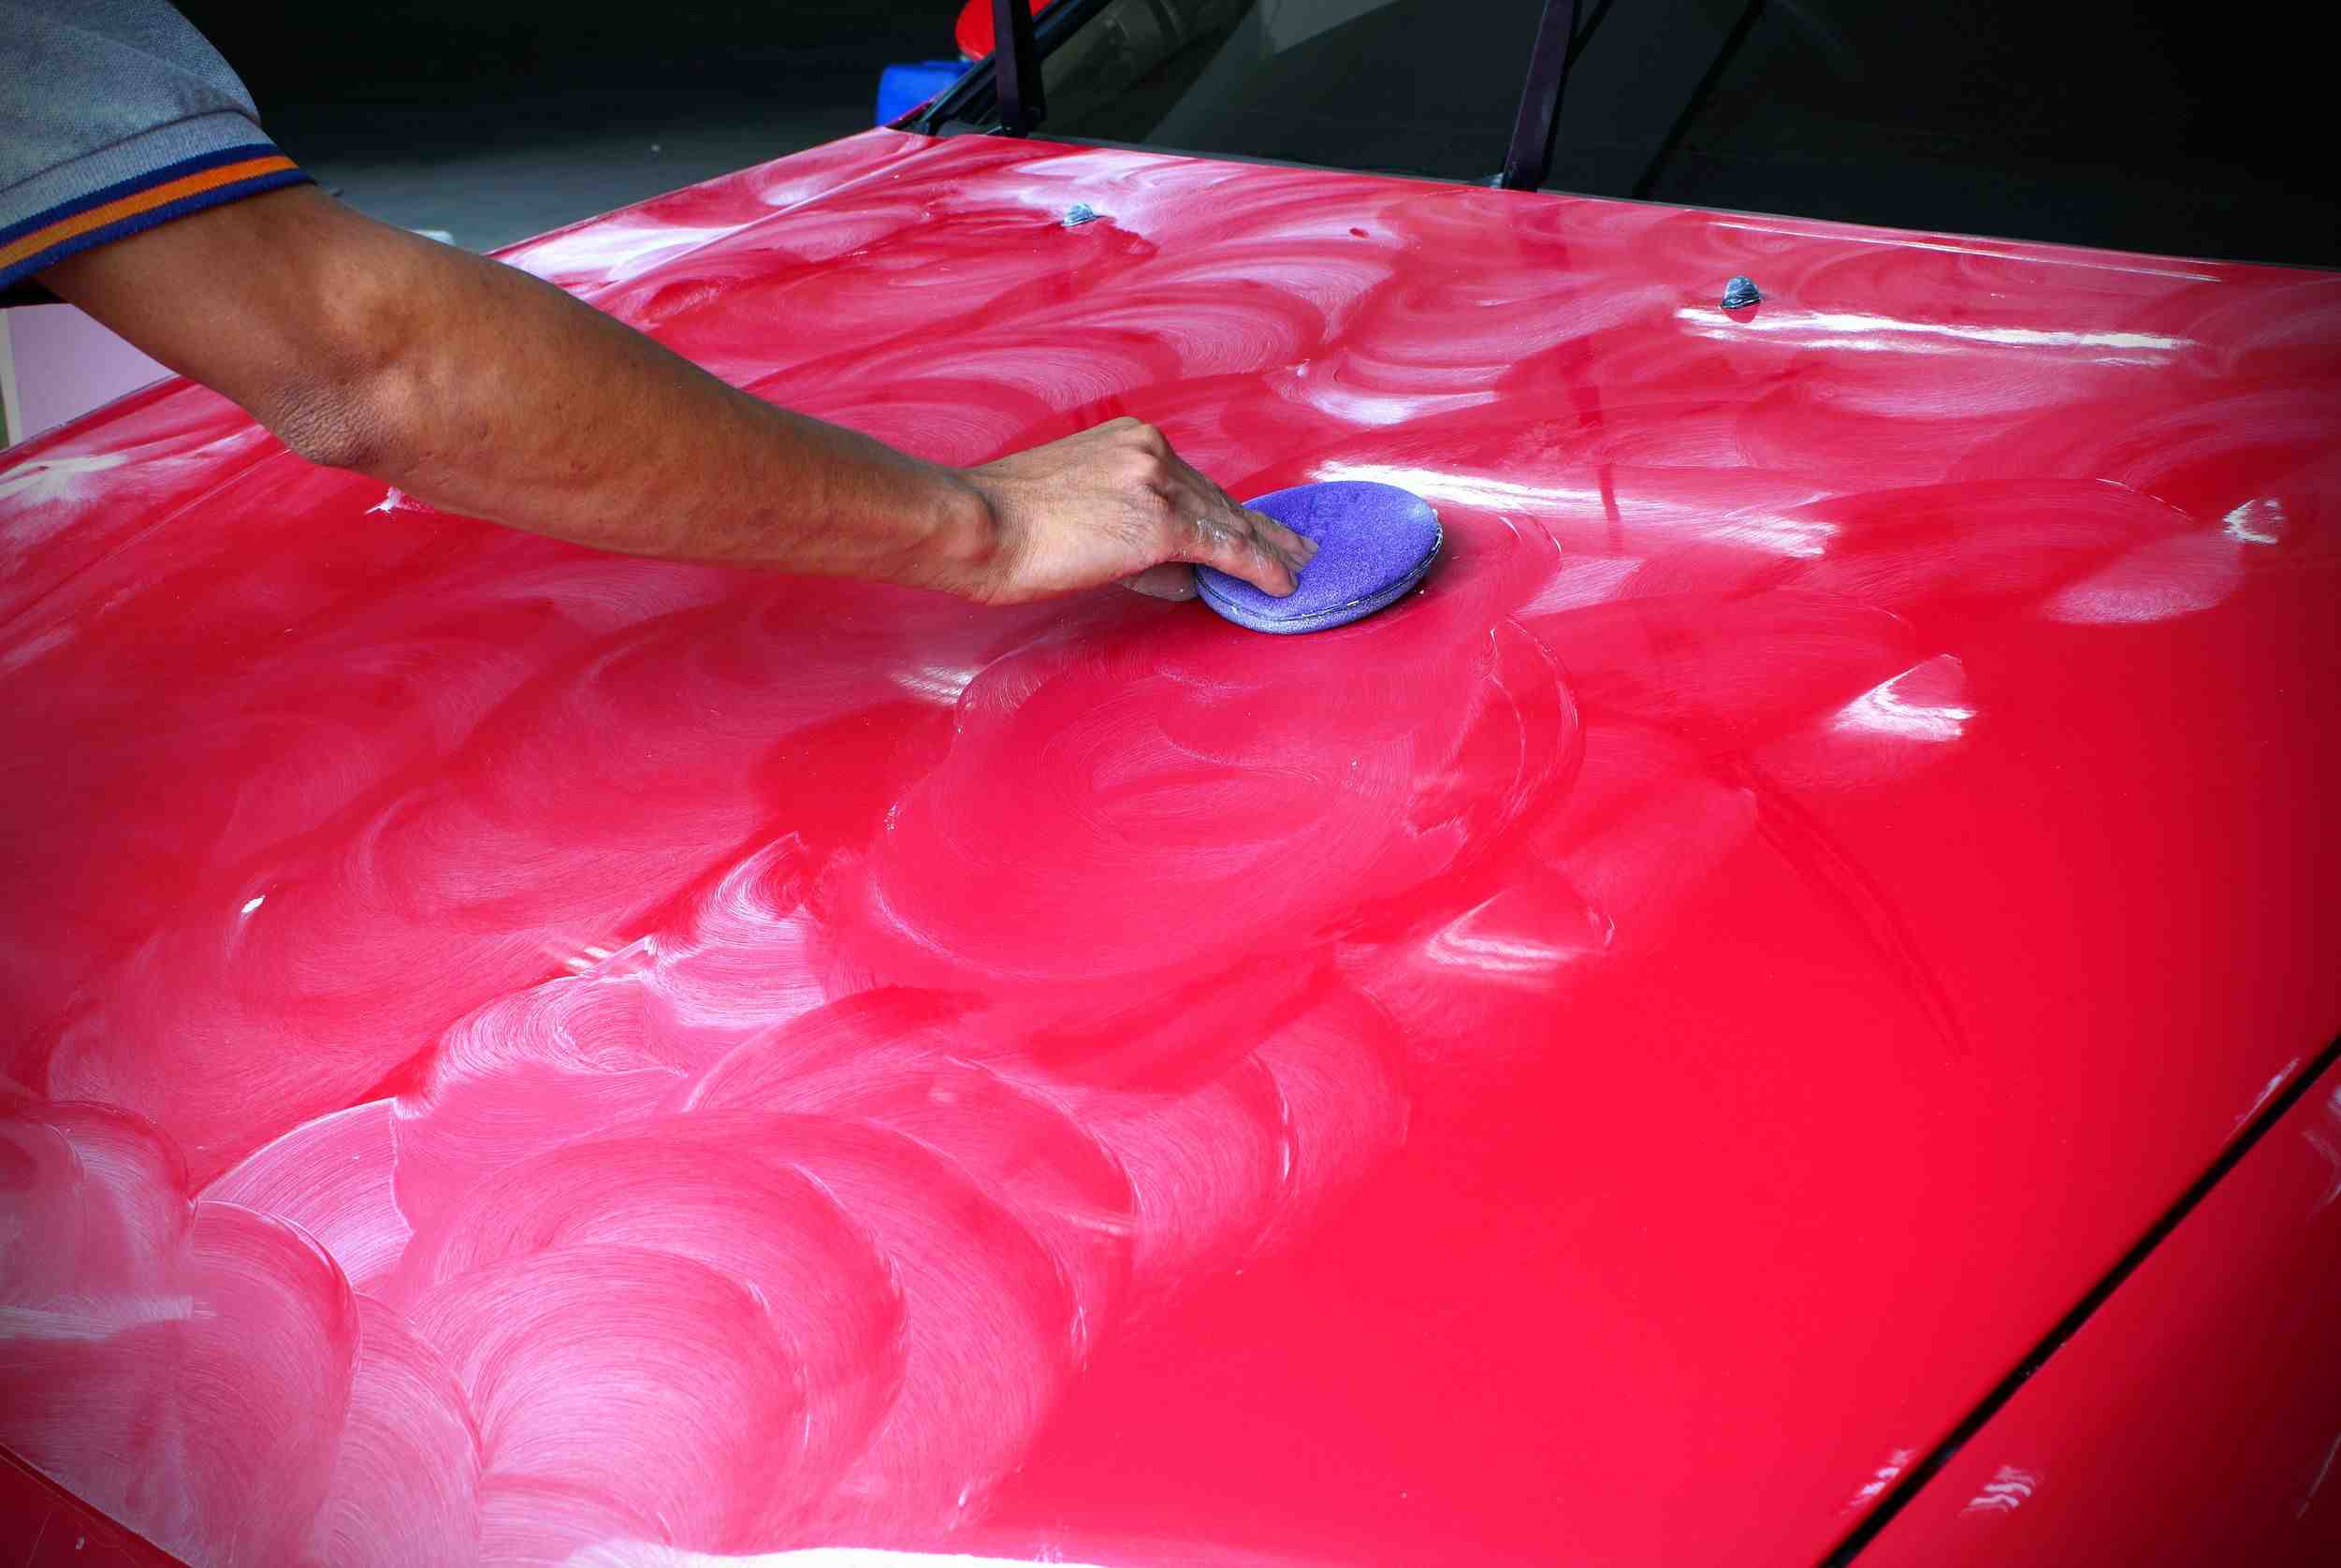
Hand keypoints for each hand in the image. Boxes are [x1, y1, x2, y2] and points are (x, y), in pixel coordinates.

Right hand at [958, 418, 1315, 604]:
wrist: (978, 523)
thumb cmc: (1007, 522)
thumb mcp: (1076, 504)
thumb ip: (1130, 527)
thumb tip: (1184, 571)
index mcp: (1130, 440)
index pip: (1193, 482)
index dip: (1229, 511)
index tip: (1257, 527)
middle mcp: (1151, 451)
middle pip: (1220, 499)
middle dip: (1262, 528)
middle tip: (1298, 547)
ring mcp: (1158, 482)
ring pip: (1228, 522)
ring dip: (1270, 549)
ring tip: (1300, 568)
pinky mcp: (1159, 522)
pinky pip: (1225, 548)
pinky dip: (1259, 568)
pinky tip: (1280, 584)